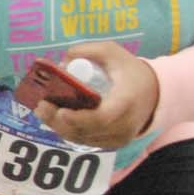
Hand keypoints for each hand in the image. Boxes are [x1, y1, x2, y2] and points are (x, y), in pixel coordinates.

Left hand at [36, 43, 158, 148]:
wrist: (153, 92)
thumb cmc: (129, 70)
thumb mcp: (113, 52)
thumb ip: (88, 51)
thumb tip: (62, 61)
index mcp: (126, 102)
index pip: (102, 118)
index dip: (79, 118)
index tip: (61, 111)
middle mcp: (124, 125)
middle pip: (85, 130)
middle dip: (57, 120)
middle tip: (40, 106)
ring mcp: (119, 137)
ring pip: (82, 138)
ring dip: (58, 126)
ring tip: (42, 111)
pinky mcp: (113, 144)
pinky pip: (85, 141)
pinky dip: (68, 131)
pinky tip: (54, 119)